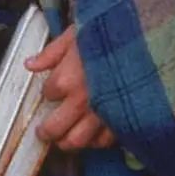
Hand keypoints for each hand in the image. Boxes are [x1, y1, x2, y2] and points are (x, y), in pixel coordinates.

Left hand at [28, 27, 116, 152]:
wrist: (144, 41)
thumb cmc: (110, 33)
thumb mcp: (76, 35)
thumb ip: (52, 52)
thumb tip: (30, 64)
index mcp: (67, 79)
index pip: (48, 93)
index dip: (49, 91)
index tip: (53, 89)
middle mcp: (81, 102)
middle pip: (55, 129)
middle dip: (46, 132)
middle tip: (43, 131)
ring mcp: (101, 115)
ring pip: (77, 141)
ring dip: (67, 142)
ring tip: (63, 139)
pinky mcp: (121, 121)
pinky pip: (104, 142)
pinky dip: (95, 141)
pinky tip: (92, 135)